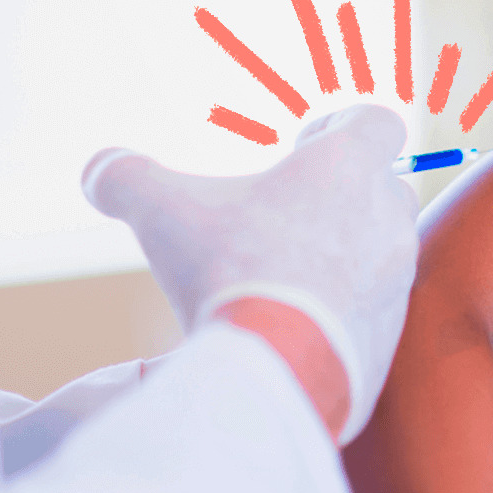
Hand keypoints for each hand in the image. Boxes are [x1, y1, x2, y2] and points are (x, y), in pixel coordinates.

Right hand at [83, 104, 420, 442]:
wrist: (275, 371)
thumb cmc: (228, 271)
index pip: (379, 122)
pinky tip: (292, 329)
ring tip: (283, 276)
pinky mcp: (388, 341)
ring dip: (342, 255)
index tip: (298, 150)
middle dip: (340, 194)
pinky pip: (372, 315)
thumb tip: (98, 171)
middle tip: (285, 215)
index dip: (341, 126)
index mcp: (348, 169)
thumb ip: (126, 178)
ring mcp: (394, 283)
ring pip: (381, 254)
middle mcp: (386, 220)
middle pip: (384, 187)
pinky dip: (340, 315)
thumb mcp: (161, 212)